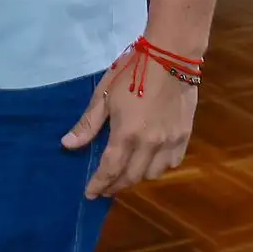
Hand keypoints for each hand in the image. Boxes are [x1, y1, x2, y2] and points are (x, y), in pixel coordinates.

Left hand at [63, 53, 197, 198]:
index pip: (110, 169)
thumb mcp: (103, 94)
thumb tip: (67, 145)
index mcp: (126, 134)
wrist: (170, 57)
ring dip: (137, 178)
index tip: (90, 194)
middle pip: (132, 177)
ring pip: (153, 173)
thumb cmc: (131, 71)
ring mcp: (170, 141)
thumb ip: (88, 124)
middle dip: (116, 186)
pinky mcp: (185, 135)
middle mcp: (150, 144)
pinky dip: (158, 168)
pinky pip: (172, 163)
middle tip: (105, 189)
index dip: (99, 184)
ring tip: (125, 175)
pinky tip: (149, 162)